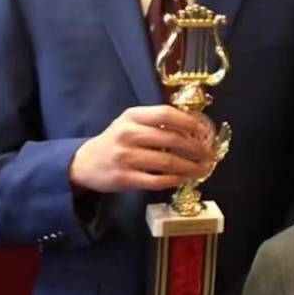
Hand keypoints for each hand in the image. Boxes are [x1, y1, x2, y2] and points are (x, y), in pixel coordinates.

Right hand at [69, 105, 213, 193]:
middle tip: (209, 155)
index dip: (189, 122)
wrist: (85, 163)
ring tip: (202, 169)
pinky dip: (174, 180)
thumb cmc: (115, 140)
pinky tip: (183, 179)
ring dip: (190, 167)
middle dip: (196, 148)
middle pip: (172, 139)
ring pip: (167, 162)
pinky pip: (156, 180)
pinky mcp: (124, 178)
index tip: (204, 131)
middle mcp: (128, 134)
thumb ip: (155, 122)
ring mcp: (125, 157)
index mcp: (132, 116)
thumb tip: (193, 128)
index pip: (166, 114)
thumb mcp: (130, 123)